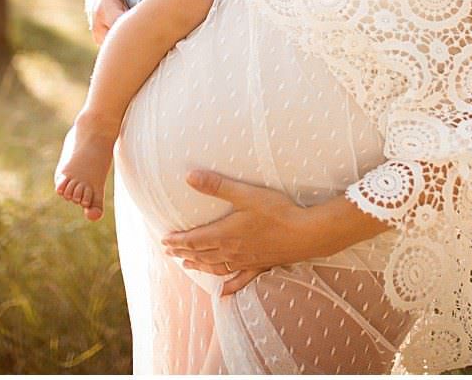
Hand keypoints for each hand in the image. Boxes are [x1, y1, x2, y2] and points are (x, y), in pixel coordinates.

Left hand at [160, 170, 319, 296]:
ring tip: (188, 265)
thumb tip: (189, 176)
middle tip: (169, 252)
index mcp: (224, 234)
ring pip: (216, 266)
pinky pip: (240, 280)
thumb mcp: (245, 194)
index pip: (194, 239)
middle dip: (184, 252)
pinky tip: (223, 294)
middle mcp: (231, 251)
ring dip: (200, 266)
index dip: (177, 241)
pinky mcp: (260, 266)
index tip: (164, 240)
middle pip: (201, 254)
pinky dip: (229, 286)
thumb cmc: (277, 211)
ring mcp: (246, 262)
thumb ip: (217, 186)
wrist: (306, 233)